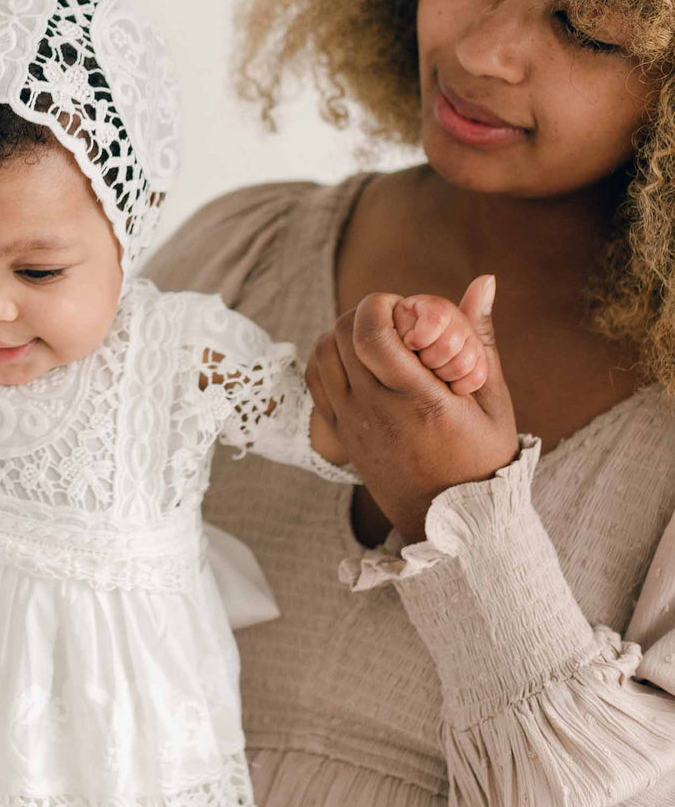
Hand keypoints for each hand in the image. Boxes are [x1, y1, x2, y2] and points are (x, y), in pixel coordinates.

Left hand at [305, 276, 517, 541]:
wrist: (453, 525)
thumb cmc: (482, 460)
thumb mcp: (491, 399)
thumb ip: (480, 337)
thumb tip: (483, 280)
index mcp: (418, 401)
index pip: (370, 335)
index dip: (379, 306)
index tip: (406, 310)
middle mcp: (375, 411)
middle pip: (340, 335)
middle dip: (365, 314)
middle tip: (395, 323)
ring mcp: (350, 424)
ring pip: (321, 354)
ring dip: (344, 334)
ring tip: (378, 342)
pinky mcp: (337, 434)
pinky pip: (314, 380)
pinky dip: (328, 359)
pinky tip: (358, 362)